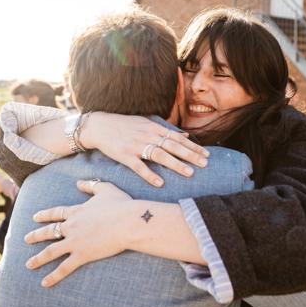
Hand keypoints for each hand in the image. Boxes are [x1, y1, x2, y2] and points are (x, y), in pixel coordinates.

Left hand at [24, 179, 133, 287]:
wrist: (128, 222)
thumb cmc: (121, 205)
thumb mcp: (106, 189)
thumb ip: (91, 185)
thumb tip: (79, 183)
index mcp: (77, 211)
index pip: (56, 213)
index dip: (45, 215)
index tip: (35, 217)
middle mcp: (72, 226)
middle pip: (49, 231)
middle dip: (36, 236)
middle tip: (25, 239)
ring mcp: (75, 241)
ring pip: (51, 251)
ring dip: (39, 259)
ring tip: (28, 265)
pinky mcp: (82, 255)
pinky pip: (64, 268)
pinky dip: (53, 276)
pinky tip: (44, 283)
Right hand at [80, 113, 209, 187]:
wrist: (99, 126)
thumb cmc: (125, 125)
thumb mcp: (146, 123)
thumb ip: (166, 130)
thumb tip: (185, 136)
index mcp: (154, 128)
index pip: (177, 138)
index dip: (193, 147)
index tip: (207, 154)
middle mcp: (147, 135)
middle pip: (172, 146)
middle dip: (190, 155)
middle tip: (205, 164)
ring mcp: (136, 146)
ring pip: (159, 155)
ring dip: (175, 164)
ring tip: (190, 173)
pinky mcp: (124, 156)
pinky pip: (139, 167)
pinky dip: (149, 175)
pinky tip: (160, 183)